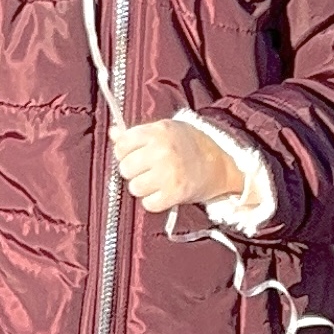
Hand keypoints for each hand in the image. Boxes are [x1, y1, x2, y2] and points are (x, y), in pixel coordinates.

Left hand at [112, 118, 244, 215]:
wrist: (220, 164)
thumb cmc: (190, 144)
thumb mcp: (166, 130)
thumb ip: (137, 133)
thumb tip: (112, 133)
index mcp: (159, 131)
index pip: (122, 144)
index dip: (124, 152)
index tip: (132, 154)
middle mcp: (162, 150)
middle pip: (126, 168)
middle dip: (133, 171)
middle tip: (146, 169)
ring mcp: (169, 173)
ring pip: (135, 187)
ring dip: (143, 188)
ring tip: (156, 181)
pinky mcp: (176, 193)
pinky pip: (149, 204)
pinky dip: (154, 201)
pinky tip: (163, 192)